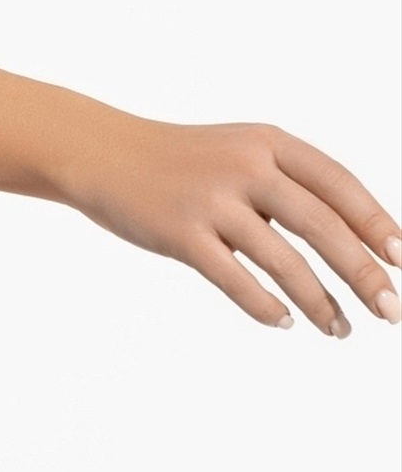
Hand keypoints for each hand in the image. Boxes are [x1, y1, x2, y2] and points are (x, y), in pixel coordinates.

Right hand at [64, 117, 400, 334]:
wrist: (99, 152)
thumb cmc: (177, 161)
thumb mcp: (237, 152)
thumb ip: (285, 184)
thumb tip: (354, 241)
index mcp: (267, 143)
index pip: (340, 185)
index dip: (377, 224)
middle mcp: (244, 167)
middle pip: (323, 227)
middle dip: (364, 274)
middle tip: (391, 311)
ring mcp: (210, 200)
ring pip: (284, 262)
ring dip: (320, 302)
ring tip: (339, 329)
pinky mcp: (179, 233)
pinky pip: (235, 280)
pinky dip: (266, 307)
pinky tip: (283, 321)